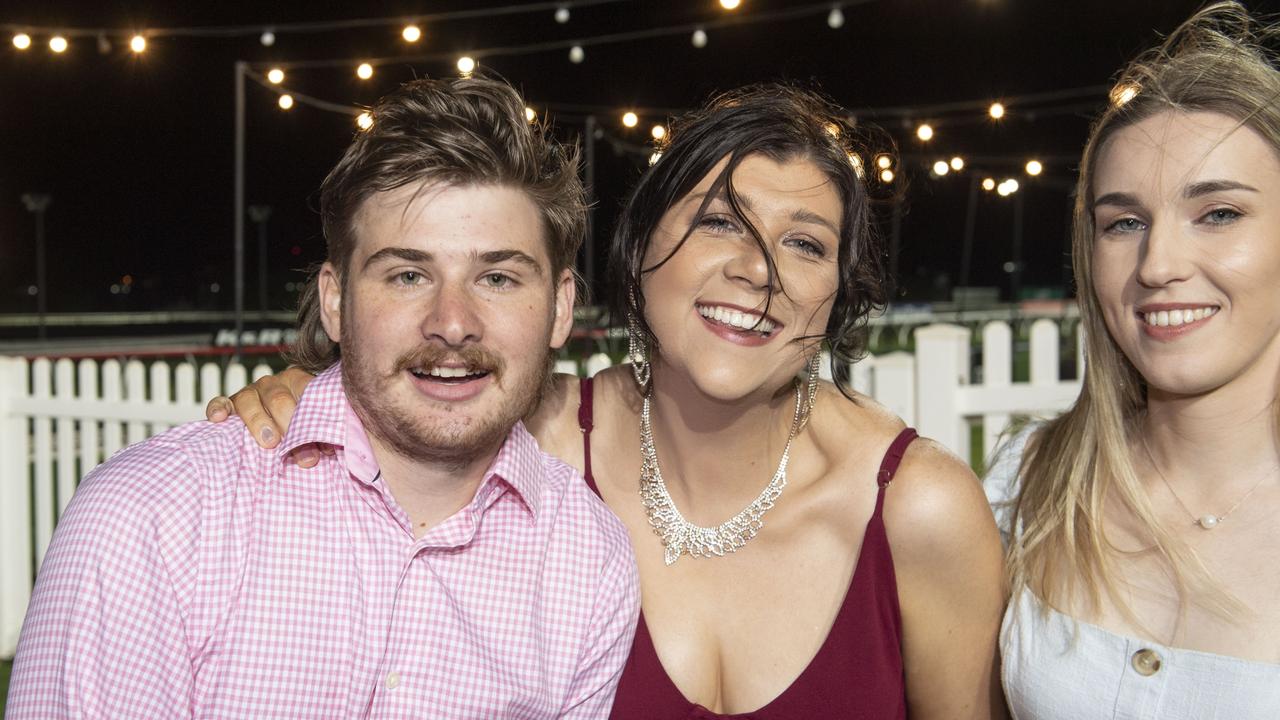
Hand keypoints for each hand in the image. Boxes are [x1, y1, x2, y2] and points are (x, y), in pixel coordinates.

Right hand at [205, 367, 322, 465]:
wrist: (276, 420)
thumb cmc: (298, 424)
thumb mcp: (311, 424)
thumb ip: (319, 432)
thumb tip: (329, 450)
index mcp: (297, 381)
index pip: (305, 391)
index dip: (312, 418)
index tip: (321, 444)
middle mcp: (272, 383)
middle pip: (279, 399)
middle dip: (290, 426)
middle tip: (298, 450)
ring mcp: (249, 391)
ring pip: (249, 400)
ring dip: (259, 421)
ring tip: (270, 442)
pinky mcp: (230, 404)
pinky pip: (220, 402)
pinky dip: (218, 408)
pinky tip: (218, 419)